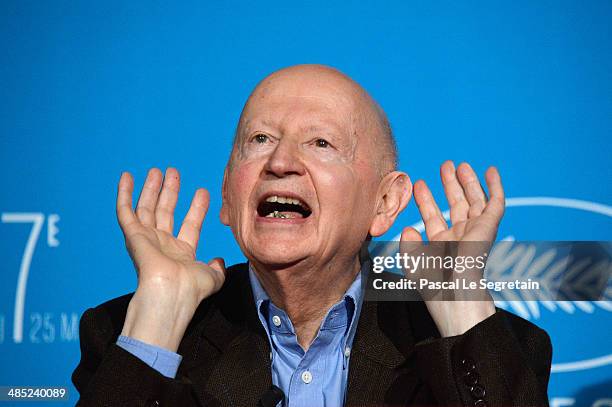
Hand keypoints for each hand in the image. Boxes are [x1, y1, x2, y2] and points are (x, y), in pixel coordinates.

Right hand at [117, 168, 225, 351]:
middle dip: (170, 192)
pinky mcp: (133, 236)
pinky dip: (124, 193)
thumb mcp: (212, 277)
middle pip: (166, 212)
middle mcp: (163, 245)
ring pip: (147, 208)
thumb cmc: (191, 288)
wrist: (171, 293)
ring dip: (152, 189)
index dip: (196, 208)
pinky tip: (127, 176)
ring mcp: (147, 240)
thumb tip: (219, 260)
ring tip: (158, 170)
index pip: (190, 225)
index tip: (202, 191)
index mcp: (181, 253)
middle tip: (173, 172)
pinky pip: (125, 211)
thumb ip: (217, 268)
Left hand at [401, 161, 504, 335]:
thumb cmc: (434, 287)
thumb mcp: (413, 264)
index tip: (418, 183)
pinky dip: (494, 187)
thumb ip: (408, 245)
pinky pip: (495, 204)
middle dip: (449, 185)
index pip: (433, 216)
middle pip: (455, 205)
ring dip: (468, 182)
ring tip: (459, 165)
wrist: (455, 295)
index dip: (426, 200)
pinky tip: (490, 171)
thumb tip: (408, 229)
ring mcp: (475, 232)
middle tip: (444, 166)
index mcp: (442, 245)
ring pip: (474, 201)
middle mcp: (459, 237)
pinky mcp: (489, 228)